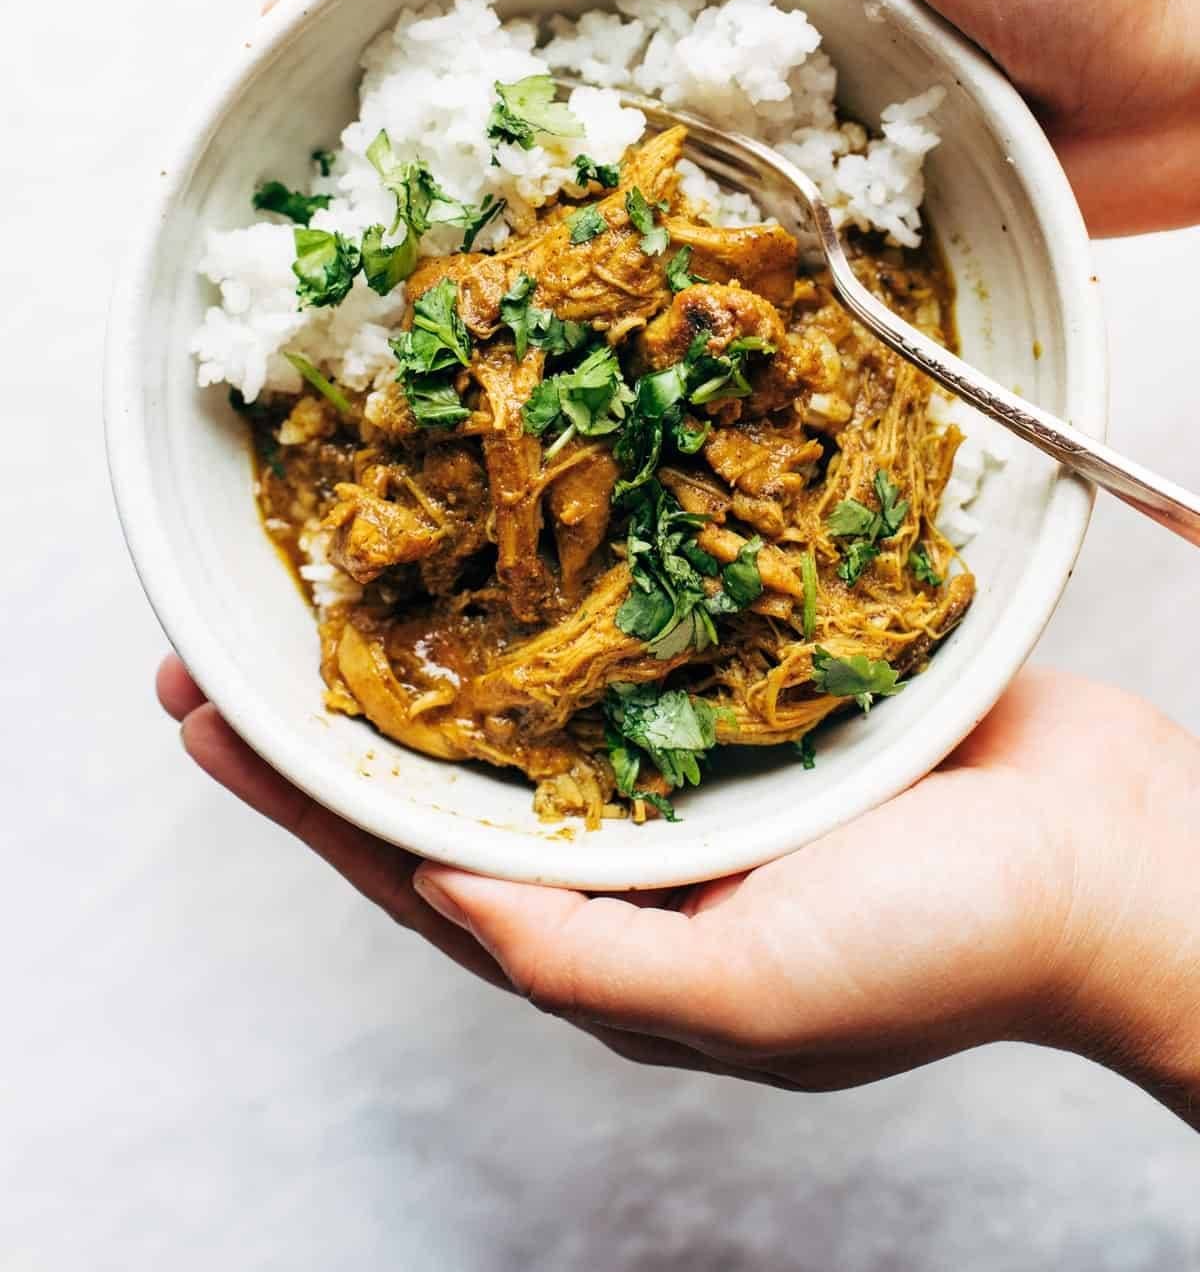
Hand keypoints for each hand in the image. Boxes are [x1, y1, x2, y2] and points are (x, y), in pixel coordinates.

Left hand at [160, 655, 1199, 1126]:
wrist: (1116, 858)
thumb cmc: (951, 948)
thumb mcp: (749, 993)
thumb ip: (583, 959)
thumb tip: (432, 902)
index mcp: (620, 938)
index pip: (417, 868)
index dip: (303, 801)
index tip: (204, 718)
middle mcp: (642, 853)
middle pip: (455, 774)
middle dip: (339, 716)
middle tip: (229, 638)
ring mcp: (700, 764)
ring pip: (537, 695)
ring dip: (438, 641)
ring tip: (345, 575)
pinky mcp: (762, 689)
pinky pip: (640, 633)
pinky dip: (568, 591)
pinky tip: (522, 538)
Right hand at [300, 0, 1199, 235]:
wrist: (1190, 63)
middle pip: (551, 13)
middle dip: (430, 46)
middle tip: (313, 82)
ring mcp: (764, 97)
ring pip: (601, 119)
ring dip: (496, 147)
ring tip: (383, 176)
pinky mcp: (807, 191)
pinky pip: (685, 206)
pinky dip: (606, 227)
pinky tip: (534, 252)